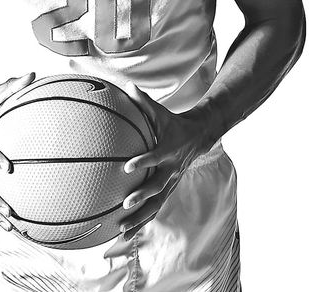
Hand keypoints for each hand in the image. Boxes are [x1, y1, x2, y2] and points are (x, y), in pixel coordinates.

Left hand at [117, 82, 214, 241]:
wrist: (198, 137)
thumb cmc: (172, 123)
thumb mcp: (160, 111)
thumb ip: (143, 101)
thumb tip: (127, 85)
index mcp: (167, 150)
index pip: (154, 156)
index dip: (142, 161)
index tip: (126, 166)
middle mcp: (170, 170)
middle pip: (156, 187)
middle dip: (141, 197)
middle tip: (125, 204)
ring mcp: (170, 183)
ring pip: (156, 205)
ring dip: (140, 219)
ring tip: (121, 230)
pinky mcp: (168, 190)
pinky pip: (154, 209)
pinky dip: (141, 222)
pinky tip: (125, 235)